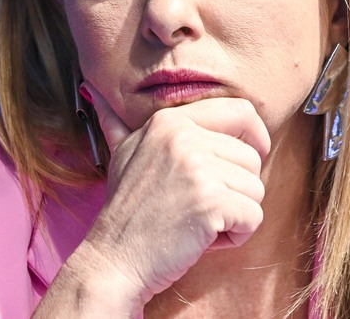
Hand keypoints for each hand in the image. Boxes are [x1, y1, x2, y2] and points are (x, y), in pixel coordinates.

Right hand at [80, 81, 270, 304]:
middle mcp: (184, 137)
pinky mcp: (210, 201)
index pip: (241, 111)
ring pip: (256, 188)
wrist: (113, 259)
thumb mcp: (123, 155)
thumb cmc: (125, 211)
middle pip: (252, 157)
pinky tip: (203, 238)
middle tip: (203, 206)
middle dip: (238, 189)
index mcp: (170, 121)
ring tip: (199, 222)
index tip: (247, 160)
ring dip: (236, 214)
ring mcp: (197, 167)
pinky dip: (236, 235)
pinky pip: (253, 217)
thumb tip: (93, 90)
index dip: (255, 137)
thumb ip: (120, 124)